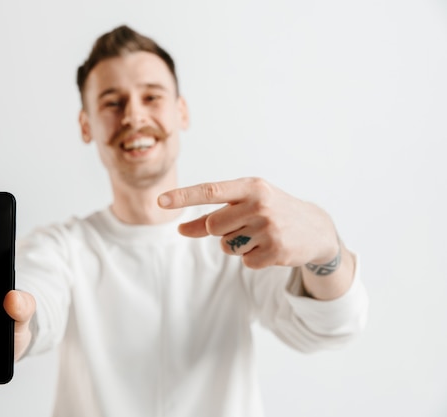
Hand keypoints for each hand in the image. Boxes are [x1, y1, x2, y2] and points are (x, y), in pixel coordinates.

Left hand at [158, 177, 339, 268]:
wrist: (315, 228)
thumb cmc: (271, 211)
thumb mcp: (244, 206)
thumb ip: (210, 218)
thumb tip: (179, 229)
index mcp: (251, 187)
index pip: (210, 191)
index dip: (183, 196)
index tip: (160, 201)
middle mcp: (260, 204)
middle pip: (214, 226)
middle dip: (222, 231)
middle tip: (246, 226)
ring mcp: (270, 227)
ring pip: (227, 246)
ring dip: (238, 246)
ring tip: (260, 236)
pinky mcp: (276, 251)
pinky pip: (245, 262)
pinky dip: (253, 258)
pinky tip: (269, 248)